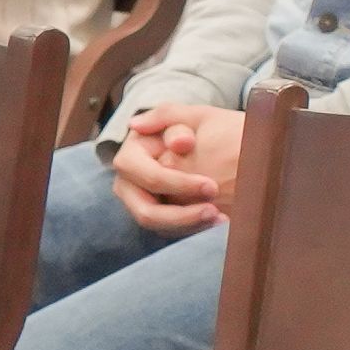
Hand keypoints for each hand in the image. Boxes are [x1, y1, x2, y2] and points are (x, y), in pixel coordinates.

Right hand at [109, 103, 250, 233]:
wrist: (209, 146)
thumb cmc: (196, 129)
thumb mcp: (188, 116)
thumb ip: (168, 116)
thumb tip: (136, 124)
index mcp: (132, 155)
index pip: (148, 177)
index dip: (178, 184)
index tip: (212, 187)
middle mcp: (129, 184)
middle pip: (146, 212)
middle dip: (182, 216)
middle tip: (215, 212)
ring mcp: (140, 203)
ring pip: (158, 227)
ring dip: (189, 226)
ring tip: (220, 220)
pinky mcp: (156, 218)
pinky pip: (170, 232)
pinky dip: (193, 231)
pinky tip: (218, 225)